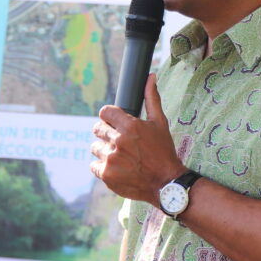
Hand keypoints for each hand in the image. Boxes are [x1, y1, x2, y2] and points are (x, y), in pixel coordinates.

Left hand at [90, 73, 186, 206]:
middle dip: (107, 134)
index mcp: (130, 126)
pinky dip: (103, 167)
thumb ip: (152, 99)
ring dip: (104, 151)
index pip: (105, 112)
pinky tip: (117, 168)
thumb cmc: (164, 152)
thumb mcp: (160, 123)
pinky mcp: (106, 175)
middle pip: (97, 129)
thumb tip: (150, 76)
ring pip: (95, 148)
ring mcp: (111, 159)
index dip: (110, 118)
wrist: (166, 184)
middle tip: (120, 142)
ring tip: (120, 157)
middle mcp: (118, 141)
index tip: (115, 123)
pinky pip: (94, 165)